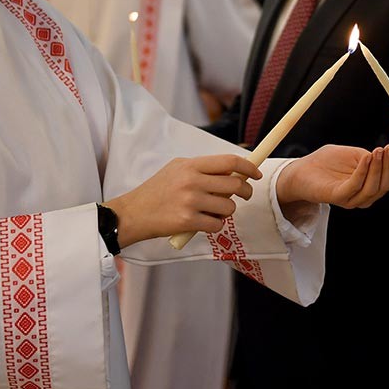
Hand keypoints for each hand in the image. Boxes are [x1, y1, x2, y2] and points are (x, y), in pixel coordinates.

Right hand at [106, 155, 260, 248]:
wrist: (132, 214)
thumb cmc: (156, 191)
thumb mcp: (177, 169)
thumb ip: (202, 169)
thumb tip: (233, 172)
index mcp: (191, 165)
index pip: (229, 162)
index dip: (248, 167)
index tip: (256, 174)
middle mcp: (192, 181)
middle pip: (235, 185)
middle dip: (246, 192)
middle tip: (245, 196)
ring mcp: (190, 202)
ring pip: (229, 207)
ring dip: (227, 211)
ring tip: (213, 211)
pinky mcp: (187, 222)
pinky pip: (217, 224)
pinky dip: (216, 225)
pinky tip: (205, 223)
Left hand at [276, 144, 388, 216]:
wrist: (302, 170)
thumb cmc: (328, 162)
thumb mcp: (356, 155)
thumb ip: (372, 157)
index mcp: (371, 186)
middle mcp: (364, 196)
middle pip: (386, 185)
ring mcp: (351, 198)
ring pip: (373, 188)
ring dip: (378, 168)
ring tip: (379, 151)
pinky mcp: (337, 196)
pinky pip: (355, 186)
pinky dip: (363, 171)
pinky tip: (366, 157)